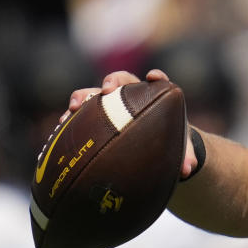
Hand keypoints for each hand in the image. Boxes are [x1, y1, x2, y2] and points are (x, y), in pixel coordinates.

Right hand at [62, 69, 198, 178]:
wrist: (150, 148)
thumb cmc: (167, 143)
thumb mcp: (178, 150)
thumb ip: (186, 158)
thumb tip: (187, 170)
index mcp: (154, 97)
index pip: (157, 81)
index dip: (156, 77)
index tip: (154, 77)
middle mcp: (129, 96)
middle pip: (121, 80)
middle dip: (113, 81)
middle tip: (108, 90)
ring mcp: (108, 105)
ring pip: (94, 94)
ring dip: (83, 96)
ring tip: (74, 107)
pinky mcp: (92, 117)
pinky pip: (78, 115)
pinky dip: (70, 119)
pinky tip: (60, 128)